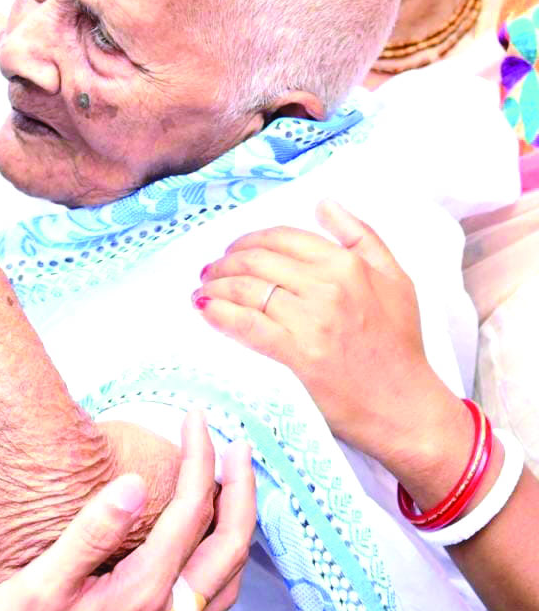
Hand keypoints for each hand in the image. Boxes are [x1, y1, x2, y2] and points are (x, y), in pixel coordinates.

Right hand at [0, 411, 254, 610]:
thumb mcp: (41, 582)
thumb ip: (90, 533)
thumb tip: (134, 485)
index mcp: (143, 590)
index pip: (193, 513)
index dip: (200, 460)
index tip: (195, 420)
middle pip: (229, 543)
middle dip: (239, 487)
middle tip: (235, 445)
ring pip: (229, 573)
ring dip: (239, 521)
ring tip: (233, 484)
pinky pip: (214, 591)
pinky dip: (224, 553)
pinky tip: (207, 538)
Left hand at [193, 200, 463, 472]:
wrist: (406, 407)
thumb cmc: (400, 344)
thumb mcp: (396, 279)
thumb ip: (361, 236)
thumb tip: (325, 203)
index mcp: (347, 265)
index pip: (280, 238)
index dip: (248, 241)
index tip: (233, 250)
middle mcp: (327, 287)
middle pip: (256, 261)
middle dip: (224, 262)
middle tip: (211, 270)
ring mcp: (311, 321)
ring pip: (246, 288)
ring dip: (216, 285)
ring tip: (204, 289)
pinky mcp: (297, 353)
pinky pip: (246, 324)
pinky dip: (220, 313)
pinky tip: (206, 309)